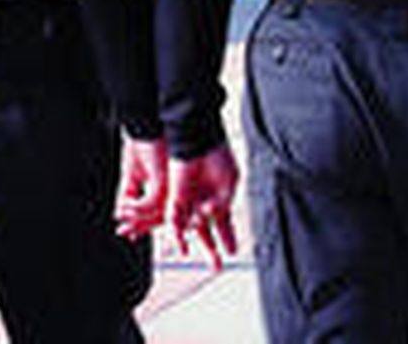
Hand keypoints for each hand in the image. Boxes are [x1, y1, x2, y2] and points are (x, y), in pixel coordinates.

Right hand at [115, 137, 168, 238]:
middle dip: (138, 227)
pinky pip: (151, 203)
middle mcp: (171, 189)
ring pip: (156, 215)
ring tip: (122, 217)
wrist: (144, 126)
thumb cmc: (140, 145)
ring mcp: (169, 186)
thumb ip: (127, 194)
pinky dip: (137, 207)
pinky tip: (124, 205)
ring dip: (137, 219)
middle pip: (158, 218)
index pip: (155, 214)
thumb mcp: (130, 174)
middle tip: (121, 232)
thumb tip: (119, 214)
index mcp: (165, 188)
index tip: (124, 232)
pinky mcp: (164, 181)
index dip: (139, 225)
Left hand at [169, 145, 238, 270]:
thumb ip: (222, 204)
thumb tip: (210, 217)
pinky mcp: (176, 197)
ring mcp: (189, 201)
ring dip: (196, 247)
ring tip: (206, 262)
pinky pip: (173, 221)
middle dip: (212, 251)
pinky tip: (182, 248)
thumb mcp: (229, 183)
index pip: (223, 222)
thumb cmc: (216, 156)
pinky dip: (177, 235)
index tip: (233, 252)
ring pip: (189, 229)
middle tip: (217, 266)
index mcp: (218, 196)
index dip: (228, 237)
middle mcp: (202, 201)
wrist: (200, 141)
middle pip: (206, 232)